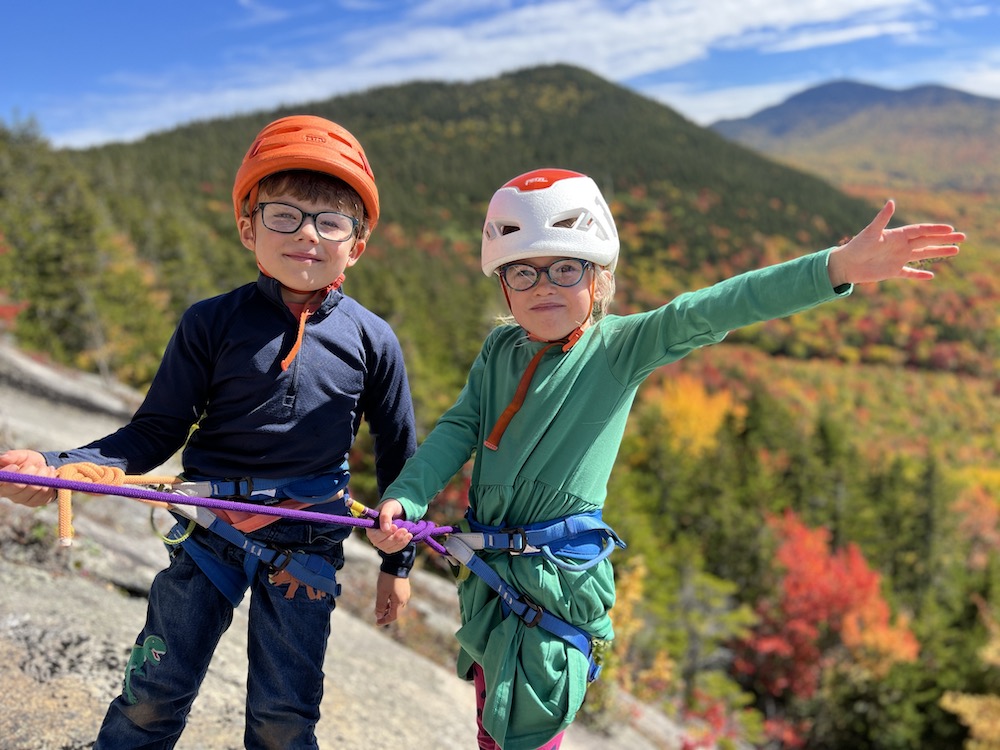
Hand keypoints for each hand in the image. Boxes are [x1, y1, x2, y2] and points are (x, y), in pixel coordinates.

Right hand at [0, 450, 56, 506]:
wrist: (42, 468)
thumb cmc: (27, 461)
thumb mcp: (20, 455)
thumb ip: (12, 456)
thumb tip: (3, 458)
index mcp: (2, 482)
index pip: (0, 482)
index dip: (7, 474)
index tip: (15, 466)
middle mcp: (9, 493)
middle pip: (19, 485)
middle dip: (32, 471)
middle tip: (39, 464)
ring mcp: (22, 499)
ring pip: (35, 488)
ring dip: (44, 474)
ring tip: (45, 468)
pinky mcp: (36, 502)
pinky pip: (45, 492)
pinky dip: (50, 480)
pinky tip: (49, 474)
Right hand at [365, 499, 412, 553]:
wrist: (398, 511)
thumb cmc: (391, 507)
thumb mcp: (389, 506)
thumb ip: (385, 515)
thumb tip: (385, 528)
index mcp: (370, 527)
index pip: (375, 535)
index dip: (385, 533)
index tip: (395, 527)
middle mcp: (374, 537)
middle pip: (382, 543)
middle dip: (395, 538)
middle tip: (405, 530)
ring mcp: (381, 543)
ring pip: (390, 547)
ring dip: (400, 541)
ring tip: (408, 533)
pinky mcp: (390, 546)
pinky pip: (396, 548)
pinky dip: (403, 543)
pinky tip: (409, 536)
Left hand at [373, 571, 409, 625]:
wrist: (397, 563)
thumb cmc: (388, 579)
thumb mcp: (382, 593)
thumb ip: (380, 606)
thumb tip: (379, 616)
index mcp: (399, 602)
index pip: (393, 616)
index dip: (384, 621)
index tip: (377, 623)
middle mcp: (405, 599)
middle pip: (396, 612)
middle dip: (387, 615)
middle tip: (378, 616)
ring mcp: (406, 593)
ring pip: (398, 605)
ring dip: (389, 609)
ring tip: (381, 607)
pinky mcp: (405, 588)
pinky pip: (399, 599)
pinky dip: (392, 603)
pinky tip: (386, 599)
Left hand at [827, 200, 963, 286]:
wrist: (845, 264)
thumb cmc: (856, 246)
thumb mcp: (870, 232)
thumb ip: (882, 218)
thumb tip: (891, 201)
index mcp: (897, 235)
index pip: (921, 230)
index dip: (935, 229)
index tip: (951, 228)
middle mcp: (900, 246)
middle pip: (927, 241)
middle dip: (944, 239)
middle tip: (963, 237)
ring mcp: (898, 259)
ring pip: (923, 255)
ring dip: (939, 253)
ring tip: (956, 251)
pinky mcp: (892, 271)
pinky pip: (909, 273)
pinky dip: (919, 275)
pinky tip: (931, 276)